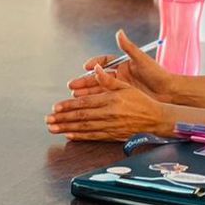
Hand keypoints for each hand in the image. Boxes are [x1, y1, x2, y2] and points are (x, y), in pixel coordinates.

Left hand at [47, 66, 171, 140]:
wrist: (156, 119)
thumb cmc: (141, 101)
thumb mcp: (126, 85)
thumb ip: (108, 78)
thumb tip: (95, 68)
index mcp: (110, 100)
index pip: (84, 103)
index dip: (69, 105)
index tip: (56, 107)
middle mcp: (109, 114)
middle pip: (81, 117)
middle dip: (62, 118)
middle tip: (48, 120)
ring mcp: (110, 126)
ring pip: (85, 128)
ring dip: (67, 128)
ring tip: (53, 128)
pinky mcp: (113, 135)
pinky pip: (94, 136)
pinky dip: (80, 136)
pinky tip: (69, 136)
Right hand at [67, 30, 175, 101]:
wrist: (170, 93)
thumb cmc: (158, 74)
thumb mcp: (142, 60)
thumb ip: (128, 47)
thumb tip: (118, 32)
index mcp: (124, 64)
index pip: (105, 62)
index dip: (95, 64)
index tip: (87, 67)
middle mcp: (120, 75)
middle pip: (99, 77)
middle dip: (85, 82)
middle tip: (72, 85)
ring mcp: (121, 88)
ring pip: (100, 89)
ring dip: (87, 92)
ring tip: (75, 96)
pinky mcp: (123, 99)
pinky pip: (106, 99)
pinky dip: (96, 102)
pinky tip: (86, 105)